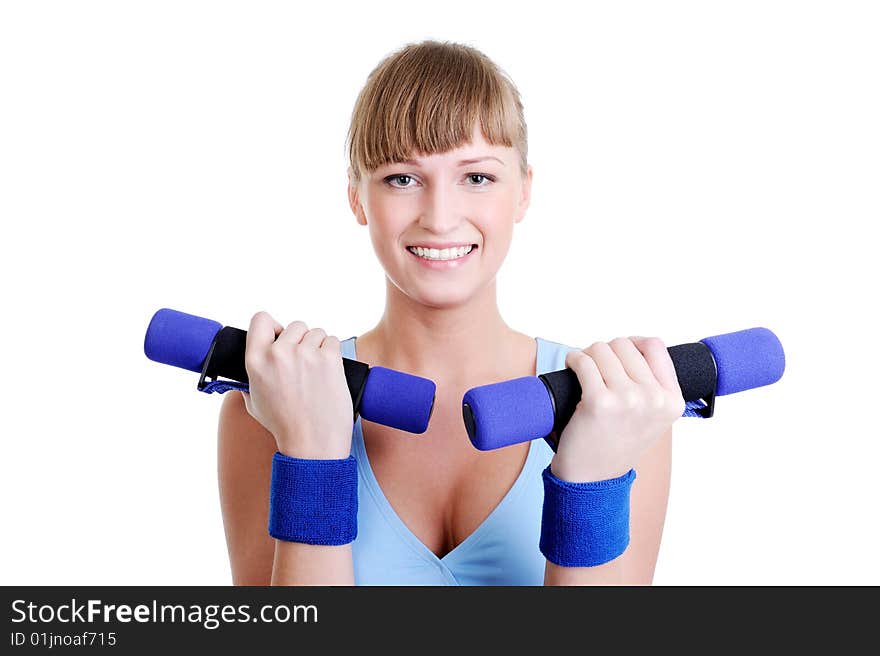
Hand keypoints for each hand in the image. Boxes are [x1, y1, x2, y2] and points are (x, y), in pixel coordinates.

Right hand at [241, 311, 353, 459]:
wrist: (312, 444)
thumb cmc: (284, 426)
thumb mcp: (254, 402)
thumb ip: (249, 379)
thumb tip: (250, 366)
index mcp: (256, 361)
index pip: (261, 319)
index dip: (272, 326)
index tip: (279, 336)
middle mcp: (279, 353)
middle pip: (294, 325)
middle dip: (300, 340)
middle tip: (302, 363)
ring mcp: (306, 354)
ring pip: (316, 332)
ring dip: (318, 346)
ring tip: (316, 371)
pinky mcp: (329, 359)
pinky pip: (332, 341)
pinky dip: (332, 352)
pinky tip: (328, 371)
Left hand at [551, 336, 684, 482]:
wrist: (593, 479)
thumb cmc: (617, 443)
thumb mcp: (652, 417)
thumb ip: (654, 384)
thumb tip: (637, 343)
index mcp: (672, 401)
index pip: (655, 346)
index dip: (632, 344)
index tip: (618, 355)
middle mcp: (654, 399)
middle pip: (624, 345)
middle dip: (606, 351)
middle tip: (595, 367)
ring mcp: (628, 399)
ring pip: (602, 349)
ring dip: (588, 354)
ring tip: (583, 369)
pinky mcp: (599, 401)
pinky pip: (583, 361)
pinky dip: (573, 359)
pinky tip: (571, 368)